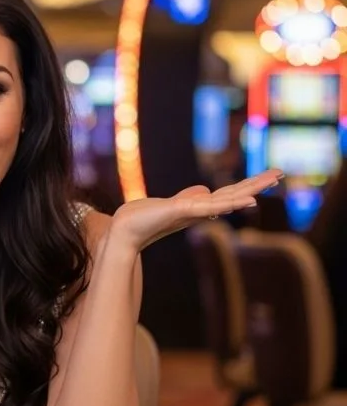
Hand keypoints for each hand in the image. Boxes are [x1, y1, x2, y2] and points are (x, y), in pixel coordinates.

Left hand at [109, 169, 282, 251]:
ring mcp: (192, 212)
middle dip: (257, 184)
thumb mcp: (172, 204)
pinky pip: (211, 206)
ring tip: (272, 181)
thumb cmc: (144, 219)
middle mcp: (199, 211)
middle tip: (281, 173)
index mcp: (198, 207)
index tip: (269, 177)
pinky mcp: (181, 211)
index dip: (248, 186)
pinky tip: (248, 200)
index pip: (229, 194)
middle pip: (234, 194)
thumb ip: (190, 198)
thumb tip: (206, 190)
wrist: (123, 232)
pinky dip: (230, 203)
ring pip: (228, 199)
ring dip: (251, 189)